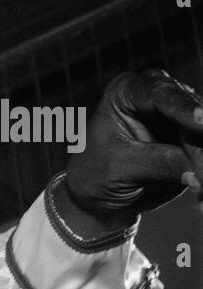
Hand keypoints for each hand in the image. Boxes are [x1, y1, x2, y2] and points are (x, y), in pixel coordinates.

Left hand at [64, 69, 202, 232]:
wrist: (98, 196)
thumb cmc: (97, 174)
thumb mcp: (122, 167)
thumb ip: (160, 163)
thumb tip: (198, 171)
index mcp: (128, 92)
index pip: (161, 94)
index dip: (185, 108)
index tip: (202, 120)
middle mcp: (158, 96)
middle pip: (193, 114)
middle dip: (201, 144)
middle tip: (201, 173)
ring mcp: (180, 117)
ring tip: (200, 189)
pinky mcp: (194, 140)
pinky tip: (201, 196)